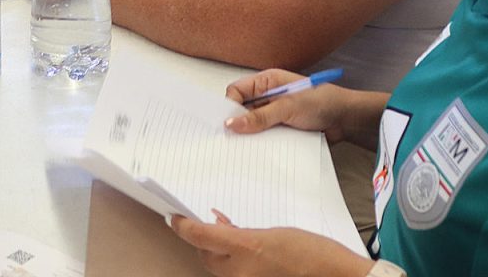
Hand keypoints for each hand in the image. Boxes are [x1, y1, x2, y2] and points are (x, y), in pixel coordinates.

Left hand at [170, 212, 370, 276]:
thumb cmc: (313, 252)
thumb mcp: (273, 233)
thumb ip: (243, 233)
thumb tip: (222, 229)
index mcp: (246, 249)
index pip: (200, 236)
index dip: (182, 226)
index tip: (173, 217)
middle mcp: (241, 272)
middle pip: (205, 256)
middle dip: (203, 241)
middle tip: (207, 223)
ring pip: (219, 268)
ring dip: (219, 254)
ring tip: (230, 235)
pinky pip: (235, 276)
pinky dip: (234, 265)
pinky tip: (244, 254)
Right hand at [223, 69, 348, 141]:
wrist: (346, 120)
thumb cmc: (322, 102)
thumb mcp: (288, 108)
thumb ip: (259, 117)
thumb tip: (231, 123)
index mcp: (266, 82)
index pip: (236, 91)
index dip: (230, 105)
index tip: (228, 123)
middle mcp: (267, 97)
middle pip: (242, 109)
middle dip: (238, 123)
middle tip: (233, 139)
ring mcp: (274, 114)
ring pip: (252, 126)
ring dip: (252, 136)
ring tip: (248, 148)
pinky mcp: (281, 129)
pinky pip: (265, 137)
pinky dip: (263, 144)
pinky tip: (262, 152)